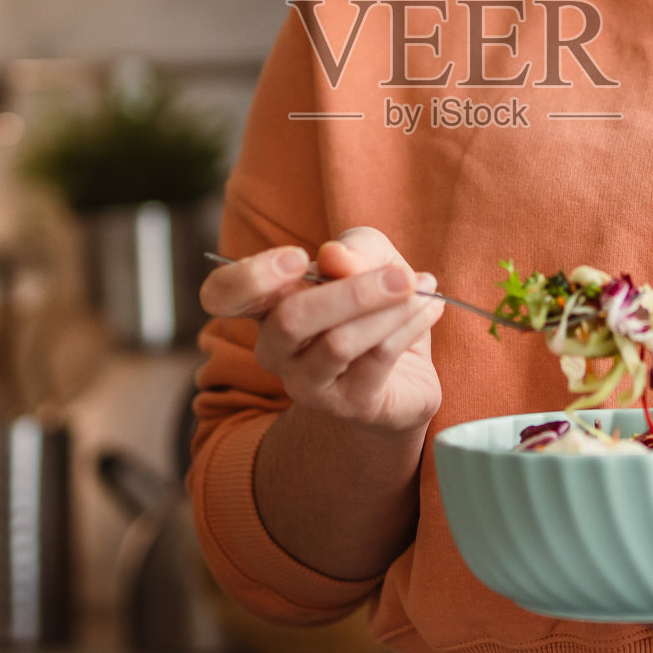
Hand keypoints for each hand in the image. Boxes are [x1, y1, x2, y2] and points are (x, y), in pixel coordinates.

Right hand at [199, 226, 443, 436]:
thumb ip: (354, 248)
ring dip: (391, 308)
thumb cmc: (373, 306)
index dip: (250, 276)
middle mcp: (275, 348)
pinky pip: (378, 359)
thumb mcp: (369, 258)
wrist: (404, 374)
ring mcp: (308, 383)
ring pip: (339, 342)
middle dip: (352, 291)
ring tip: (422, 287)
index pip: (221, 294)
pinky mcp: (349, 404)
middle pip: (290, 318)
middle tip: (400, 274)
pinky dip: (411, 325)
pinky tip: (431, 307)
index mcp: (266, 305)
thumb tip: (336, 258)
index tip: (299, 258)